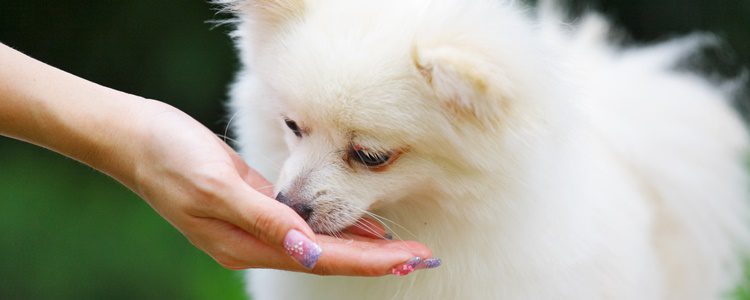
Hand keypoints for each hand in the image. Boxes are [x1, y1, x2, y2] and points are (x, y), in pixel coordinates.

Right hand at [127, 100, 433, 274]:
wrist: (135, 139)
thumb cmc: (171, 158)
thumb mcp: (217, 186)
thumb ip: (264, 220)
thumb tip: (309, 250)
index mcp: (246, 245)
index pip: (323, 259)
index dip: (370, 260)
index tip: (410, 260)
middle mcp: (255, 243)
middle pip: (328, 256)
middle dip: (378, 258)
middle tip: (423, 257)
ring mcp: (254, 227)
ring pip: (320, 243)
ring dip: (362, 247)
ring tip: (403, 250)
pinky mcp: (254, 205)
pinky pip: (304, 224)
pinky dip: (335, 227)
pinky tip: (359, 226)